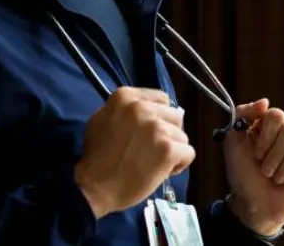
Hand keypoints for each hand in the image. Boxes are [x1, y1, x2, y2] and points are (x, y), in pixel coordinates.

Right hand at [74, 87, 195, 218]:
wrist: (95, 186)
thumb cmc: (96, 156)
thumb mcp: (101, 119)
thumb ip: (124, 110)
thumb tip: (148, 108)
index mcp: (126, 97)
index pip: (161, 98)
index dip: (160, 117)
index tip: (151, 131)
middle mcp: (142, 107)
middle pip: (175, 116)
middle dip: (168, 133)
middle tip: (152, 149)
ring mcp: (157, 128)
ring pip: (182, 136)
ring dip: (172, 150)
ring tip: (154, 162)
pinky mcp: (168, 149)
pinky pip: (189, 153)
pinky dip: (180, 164)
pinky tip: (163, 171)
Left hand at [221, 99, 283, 235]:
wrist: (255, 204)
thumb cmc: (243, 174)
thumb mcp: (232, 142)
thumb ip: (241, 115)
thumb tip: (265, 101)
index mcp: (269, 125)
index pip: (276, 114)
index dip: (267, 137)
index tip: (256, 154)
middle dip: (275, 154)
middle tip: (266, 170)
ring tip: (278, 177)